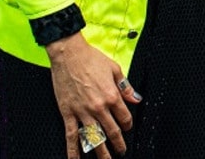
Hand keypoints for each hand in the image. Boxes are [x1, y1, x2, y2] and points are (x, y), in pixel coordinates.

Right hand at [46, 33, 141, 157]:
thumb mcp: (115, 69)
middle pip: (112, 132)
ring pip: (94, 138)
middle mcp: (98, 107)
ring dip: (101, 152)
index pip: (124, 117)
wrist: (69, 54)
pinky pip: (71, 136)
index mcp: (112, 95)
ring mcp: (82, 112)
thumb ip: (126, 87)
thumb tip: (136, 99)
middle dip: (118, 144)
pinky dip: (73, 150)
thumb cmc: (91, 59)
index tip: (128, 128)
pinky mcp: (68, 113)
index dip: (128, 125)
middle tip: (121, 151)